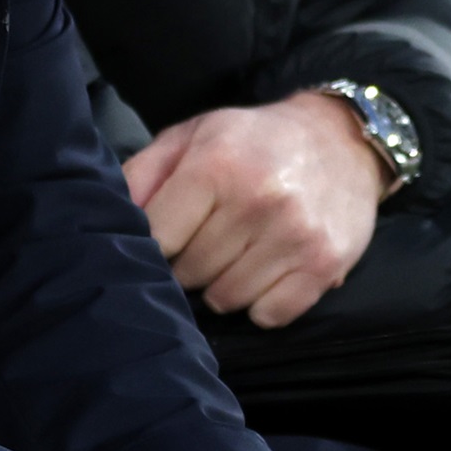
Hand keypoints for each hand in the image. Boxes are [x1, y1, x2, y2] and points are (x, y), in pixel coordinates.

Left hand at [122, 95, 385, 328]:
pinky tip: (266, 272)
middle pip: (190, 273)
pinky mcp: (325, 265)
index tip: (169, 236)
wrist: (343, 141)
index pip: (157, 238)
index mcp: (217, 164)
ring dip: (224, 286)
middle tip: (209, 240)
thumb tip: (108, 218)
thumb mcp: (194, 135)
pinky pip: (270, 315)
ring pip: (226, 299)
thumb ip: (144, 173)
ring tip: (238, 254)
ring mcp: (295, 236)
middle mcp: (258, 200)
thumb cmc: (254, 142)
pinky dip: (262, 303)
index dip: (156, 243)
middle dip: (190, 264)